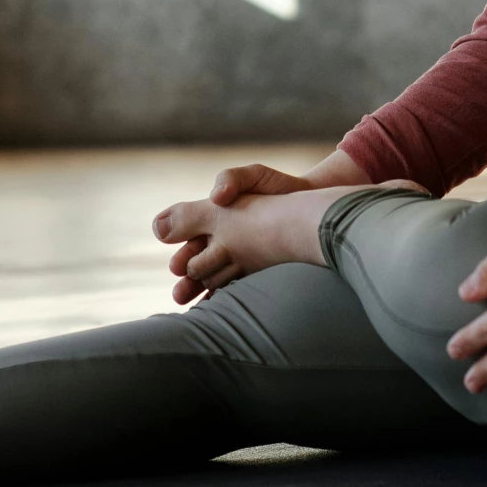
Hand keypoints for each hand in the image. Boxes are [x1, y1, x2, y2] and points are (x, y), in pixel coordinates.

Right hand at [158, 163, 315, 304]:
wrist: (308, 203)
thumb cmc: (277, 188)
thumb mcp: (252, 175)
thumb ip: (230, 179)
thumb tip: (215, 197)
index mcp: (215, 219)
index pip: (192, 239)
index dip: (184, 253)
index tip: (178, 266)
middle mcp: (224, 240)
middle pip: (199, 262)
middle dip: (188, 279)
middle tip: (180, 293)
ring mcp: (240, 258)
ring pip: (214, 278)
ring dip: (201, 293)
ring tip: (191, 305)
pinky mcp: (257, 271)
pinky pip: (237, 288)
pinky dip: (226, 299)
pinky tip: (218, 311)